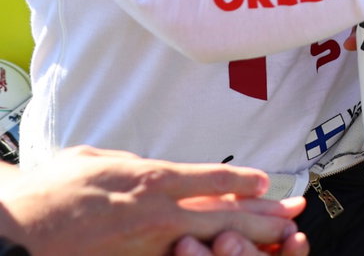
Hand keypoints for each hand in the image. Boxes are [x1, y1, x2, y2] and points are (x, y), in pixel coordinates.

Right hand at [0, 146, 306, 255]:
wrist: (15, 231)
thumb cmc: (51, 191)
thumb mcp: (97, 160)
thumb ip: (133, 164)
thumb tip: (155, 169)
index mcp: (147, 179)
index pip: (208, 178)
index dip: (241, 180)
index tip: (265, 181)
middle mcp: (156, 214)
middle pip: (223, 215)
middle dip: (263, 216)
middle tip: (293, 215)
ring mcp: (148, 246)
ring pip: (210, 244)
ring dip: (246, 242)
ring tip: (278, 240)